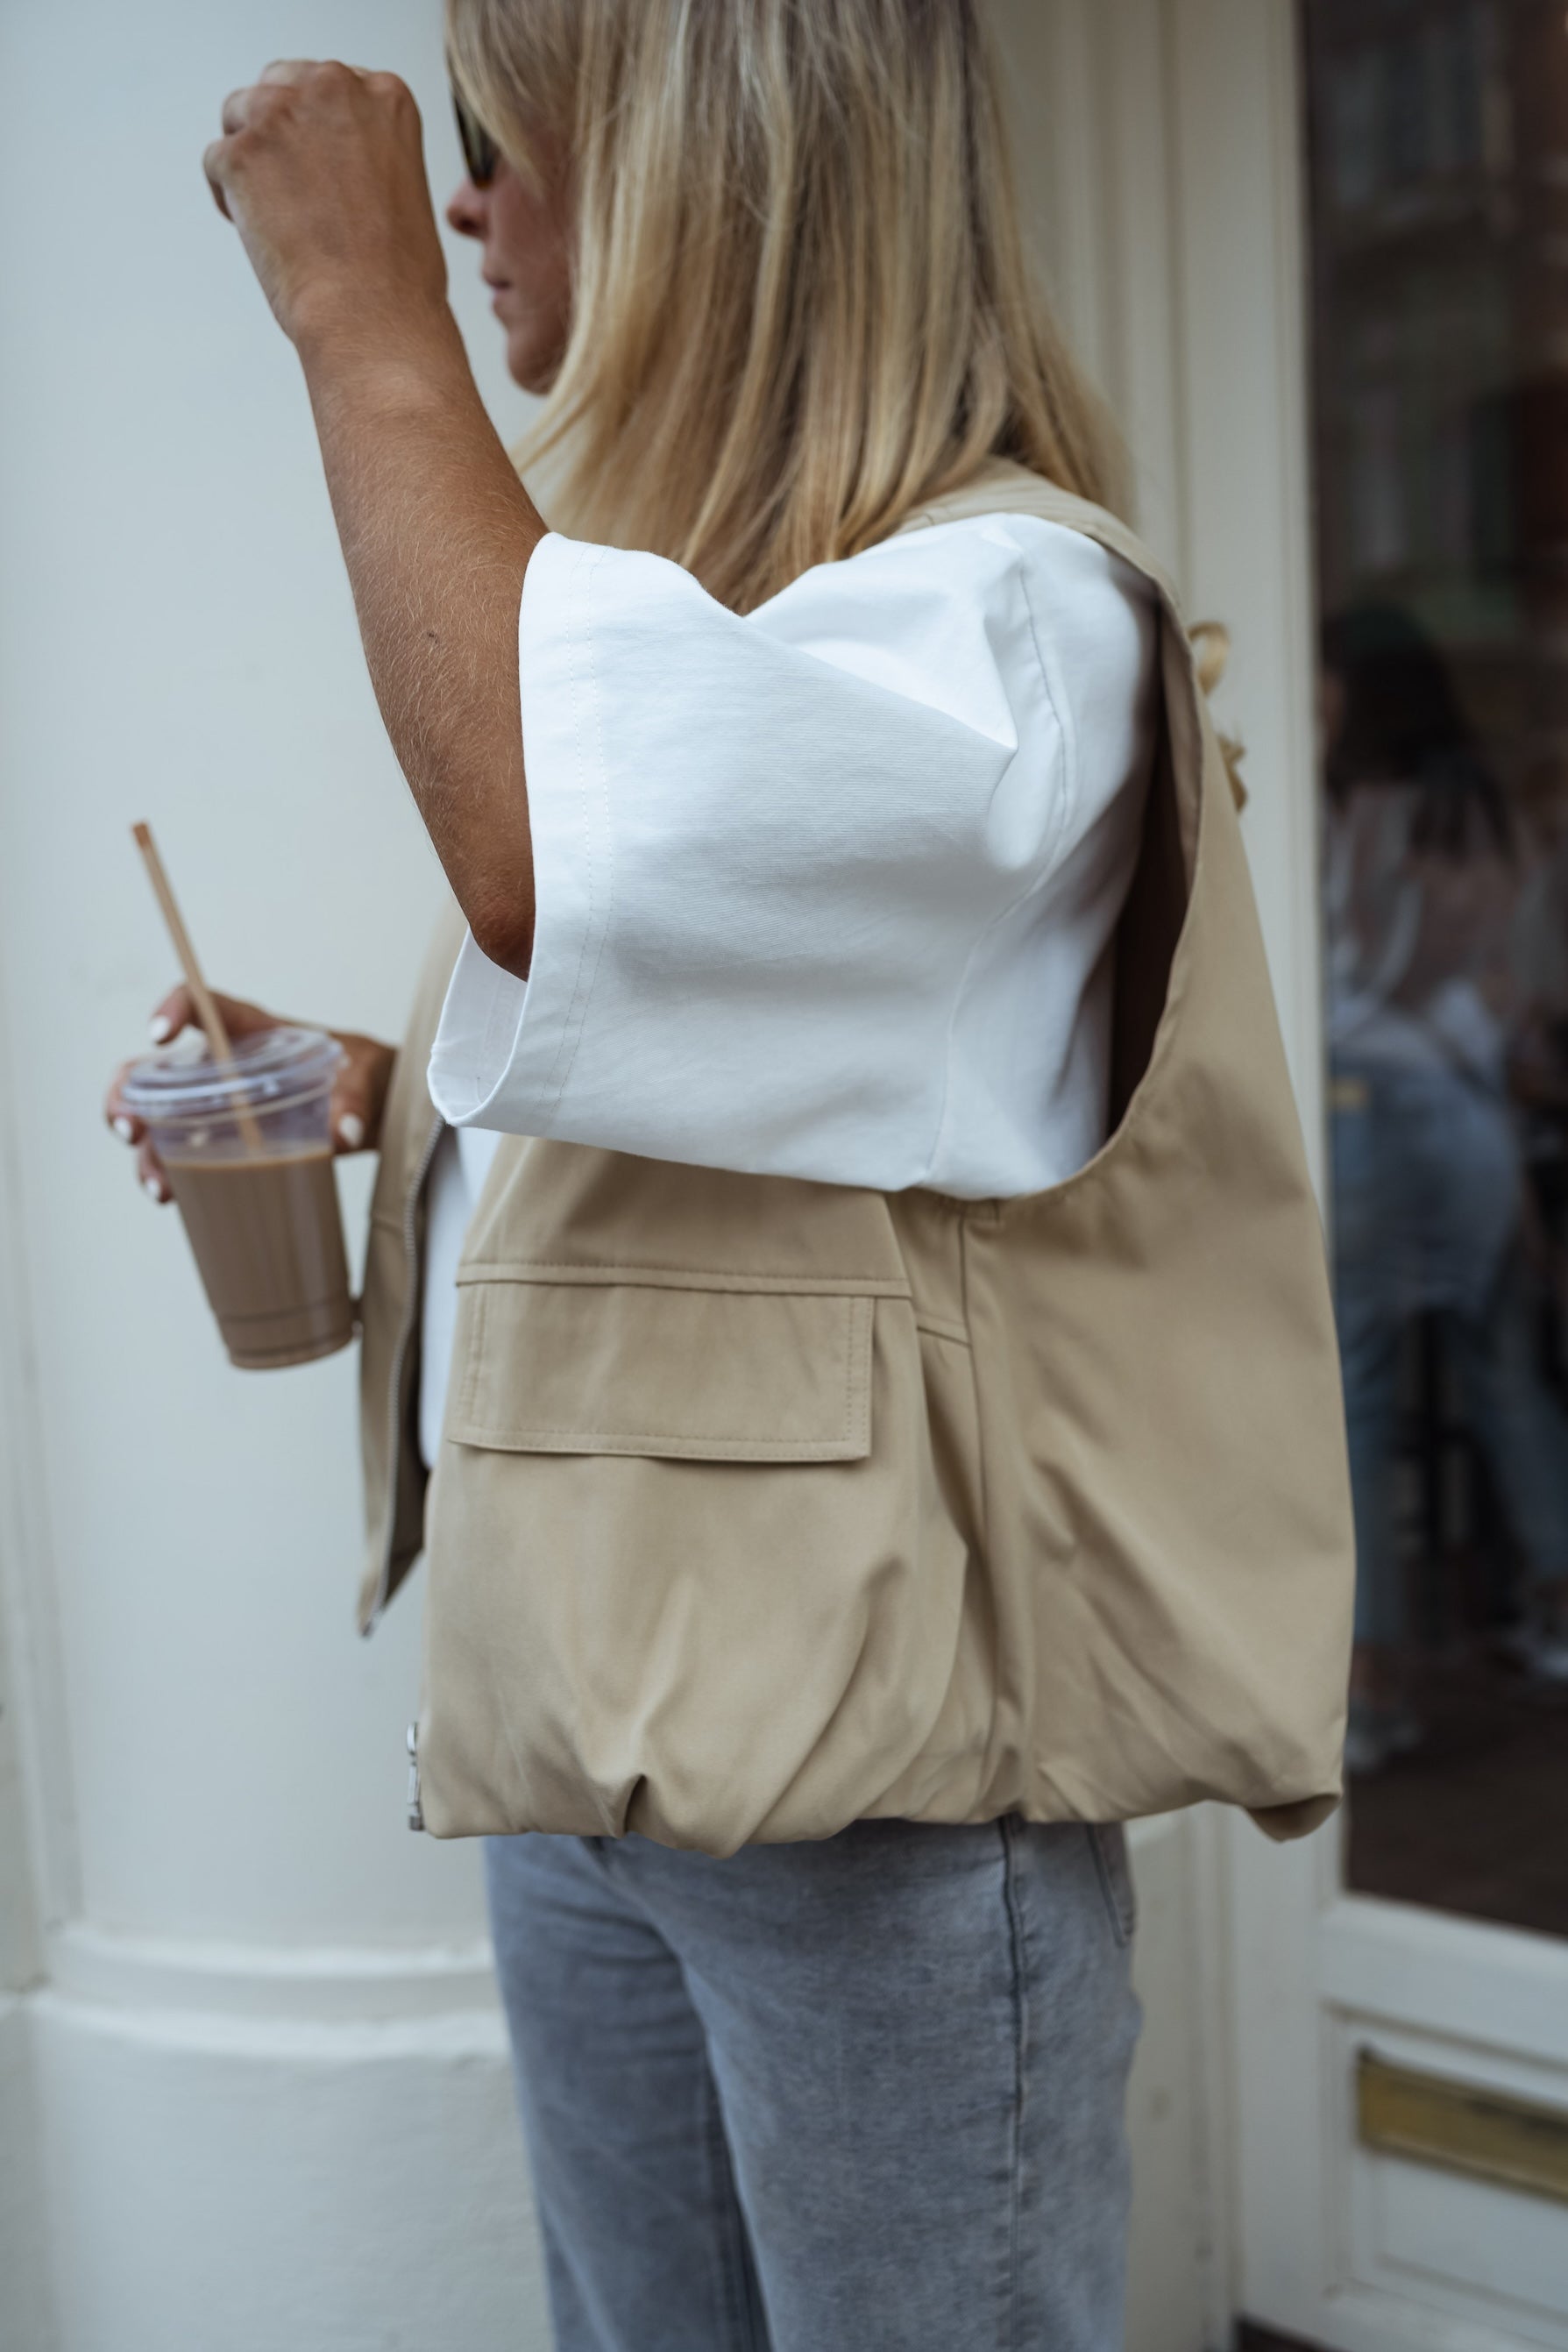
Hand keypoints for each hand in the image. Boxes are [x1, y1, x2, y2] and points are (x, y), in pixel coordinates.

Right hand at [105, 988, 395, 1203]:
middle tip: (131, 1129)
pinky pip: (184, 1156)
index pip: (203, 1005)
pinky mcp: (226, 1143)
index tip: (158, 1034)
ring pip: (161, 1122)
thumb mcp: (369, 1078)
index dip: (173, 1008)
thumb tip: (343, 1132)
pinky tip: (173, 1197)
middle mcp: (223, 1067)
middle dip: (129, 1098)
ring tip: (158, 1185)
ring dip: (147, 1152)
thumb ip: (357, 1098)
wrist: (379, 1110)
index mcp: (253, 1032)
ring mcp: (219, 1108)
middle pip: (156, 1072)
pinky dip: (171, 1176)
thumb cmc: (367, 1078)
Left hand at [203, 61, 448, 355]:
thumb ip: (365, 145)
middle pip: (278, 86)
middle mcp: (333, 87)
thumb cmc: (399, 275)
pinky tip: (261, 236)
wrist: (374, 318)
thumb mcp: (404, 182)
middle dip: (278, 133)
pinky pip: (216, 162)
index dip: (318, 129)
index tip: (324, 169)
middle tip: (292, 192)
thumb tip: (323, 151)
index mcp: (385, 94)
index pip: (327, 85)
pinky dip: (230, 199)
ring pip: (239, 114)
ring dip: (250, 160)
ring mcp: (281, 114)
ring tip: (276, 216)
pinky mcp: (241, 152)